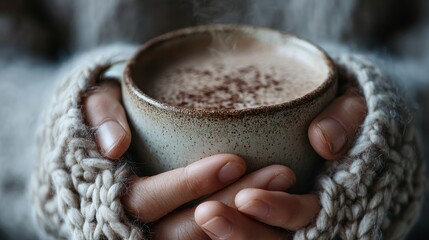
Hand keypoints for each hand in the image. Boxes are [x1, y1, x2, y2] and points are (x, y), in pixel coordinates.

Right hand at [83, 77, 366, 238]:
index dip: (188, 185)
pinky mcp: (189, 229)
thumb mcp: (99, 100)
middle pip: (185, 229)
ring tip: (287, 187)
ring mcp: (165, 231)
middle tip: (281, 173)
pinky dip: (249, 228)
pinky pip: (218, 238)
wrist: (121, 135)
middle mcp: (138, 225)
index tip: (233, 161)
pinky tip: (280, 206)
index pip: (147, 200)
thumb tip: (114, 146)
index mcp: (113, 194)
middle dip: (232, 204)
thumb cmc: (113, 113)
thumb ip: (100, 114)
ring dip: (249, 221)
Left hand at [193, 81, 366, 238]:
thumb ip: (347, 117)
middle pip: (271, 238)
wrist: (320, 112)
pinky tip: (191, 215)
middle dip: (241, 231)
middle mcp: (300, 216)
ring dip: (222, 233)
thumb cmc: (335, 112)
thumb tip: (324, 140)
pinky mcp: (250, 209)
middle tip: (207, 214)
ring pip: (248, 238)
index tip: (248, 198)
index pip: (305, 217)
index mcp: (327, 197)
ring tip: (199, 215)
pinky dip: (212, 230)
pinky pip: (231, 227)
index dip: (279, 212)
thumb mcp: (351, 107)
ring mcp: (275, 217)